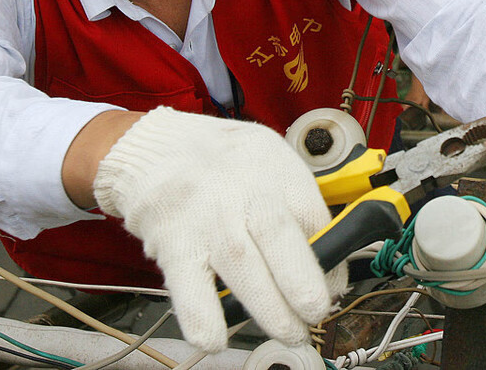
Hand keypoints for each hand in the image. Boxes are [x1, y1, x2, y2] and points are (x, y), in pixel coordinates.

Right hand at [94, 107, 343, 351]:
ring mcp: (206, 220)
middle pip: (281, 241)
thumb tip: (326, 263)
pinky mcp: (173, 246)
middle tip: (316, 313)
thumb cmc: (220, 159)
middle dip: (305, 288)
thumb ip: (296, 202)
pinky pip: (190, 291)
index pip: (314, 216)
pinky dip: (205, 321)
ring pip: (243, 270)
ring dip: (270, 311)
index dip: (331, 258)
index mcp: (273, 168)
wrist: (152, 148)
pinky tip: (219, 338)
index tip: (333, 285)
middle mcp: (241, 191)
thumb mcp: (270, 158)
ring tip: (288, 332)